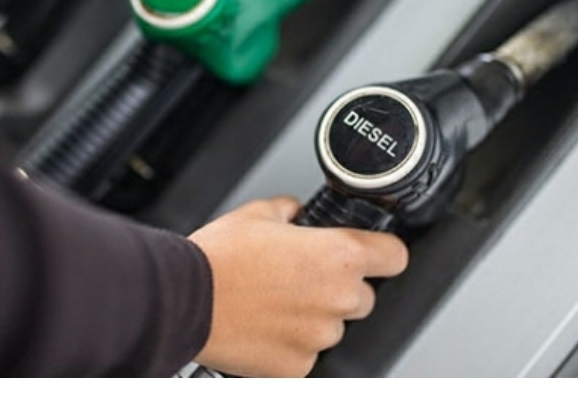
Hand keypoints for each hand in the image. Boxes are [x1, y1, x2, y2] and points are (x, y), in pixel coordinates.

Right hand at [187, 196, 407, 376]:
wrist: (183, 299)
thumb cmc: (218, 258)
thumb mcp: (257, 213)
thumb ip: (289, 210)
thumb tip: (295, 212)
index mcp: (338, 256)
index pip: (394, 256)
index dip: (383, 252)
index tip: (375, 254)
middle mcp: (337, 298)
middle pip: (364, 296)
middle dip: (338, 287)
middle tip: (300, 278)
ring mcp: (319, 337)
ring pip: (333, 327)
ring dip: (314, 317)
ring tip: (274, 302)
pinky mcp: (297, 367)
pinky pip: (307, 354)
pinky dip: (291, 343)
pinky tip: (265, 325)